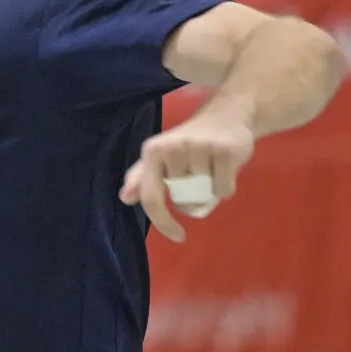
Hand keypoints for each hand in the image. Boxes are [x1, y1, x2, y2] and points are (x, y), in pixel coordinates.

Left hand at [119, 111, 254, 242]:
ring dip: (210, 191)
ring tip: (211, 168)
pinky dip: (226, 188)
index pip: (151, 197)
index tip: (178, 236)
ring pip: (204, 196)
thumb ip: (141, 177)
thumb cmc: (189, 141)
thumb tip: (124, 198)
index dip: (163, 222)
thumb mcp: (160, 155)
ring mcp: (199, 147)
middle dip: (191, 199)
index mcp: (153, 150)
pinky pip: (224, 191)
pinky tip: (225, 168)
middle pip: (182, 200)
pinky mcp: (224, 150)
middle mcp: (173, 146)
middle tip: (197, 177)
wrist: (226, 114)